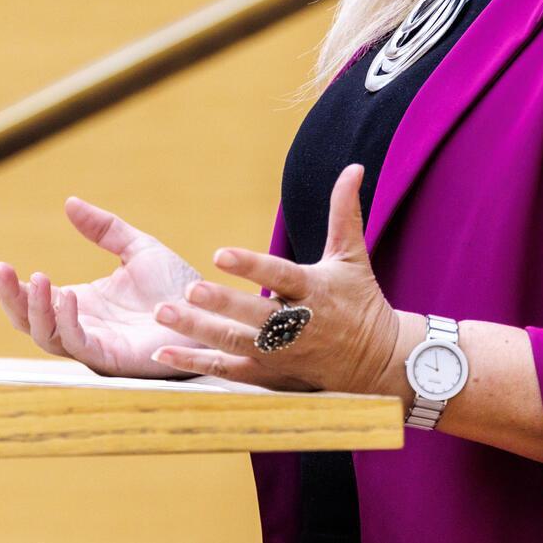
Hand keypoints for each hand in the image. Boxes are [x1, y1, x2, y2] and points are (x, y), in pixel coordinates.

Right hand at [0, 196, 204, 377]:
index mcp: (80, 303)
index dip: (3, 287)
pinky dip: (66, 322)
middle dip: (7, 298)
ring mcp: (93, 345)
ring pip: (45, 336)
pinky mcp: (111, 359)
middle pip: (27, 320)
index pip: (30, 298)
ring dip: (33, 309)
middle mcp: (80, 326)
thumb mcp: (137, 248)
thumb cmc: (178, 287)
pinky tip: (66, 297)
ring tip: (34, 278)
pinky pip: (78, 344)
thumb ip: (103, 229)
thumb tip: (69, 203)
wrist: (210, 309)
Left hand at [148, 164, 413, 397]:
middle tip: (189, 290)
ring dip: (198, 330)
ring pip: (236, 343)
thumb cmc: (360, 301)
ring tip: (163, 313)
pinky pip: (229, 371)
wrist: (378, 361)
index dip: (251, 266)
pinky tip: (164, 353)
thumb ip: (343, 212)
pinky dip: (197, 363)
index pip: (280, 276)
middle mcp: (296, 325)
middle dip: (221, 304)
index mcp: (314, 290)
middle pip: (254, 315)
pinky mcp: (269, 375)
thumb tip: (353, 167)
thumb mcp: (352, 256)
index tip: (220, 254)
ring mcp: (281, 354)